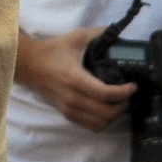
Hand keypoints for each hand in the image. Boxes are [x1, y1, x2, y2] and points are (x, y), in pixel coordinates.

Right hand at [15, 26, 134, 130]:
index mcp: (75, 78)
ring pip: (101, 123)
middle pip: (107, 113)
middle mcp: (72, 98)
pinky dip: (103, 121)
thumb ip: (99, 34)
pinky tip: (106, 109)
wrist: (29, 64)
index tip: (133, 85)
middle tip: (128, 94)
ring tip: (119, 102)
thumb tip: (119, 35)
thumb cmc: (53, 50)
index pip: (106, 94)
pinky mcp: (67, 114)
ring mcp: (69, 108)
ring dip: (115, 115)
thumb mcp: (76, 37)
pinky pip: (92, 127)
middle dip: (124, 105)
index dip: (125, 92)